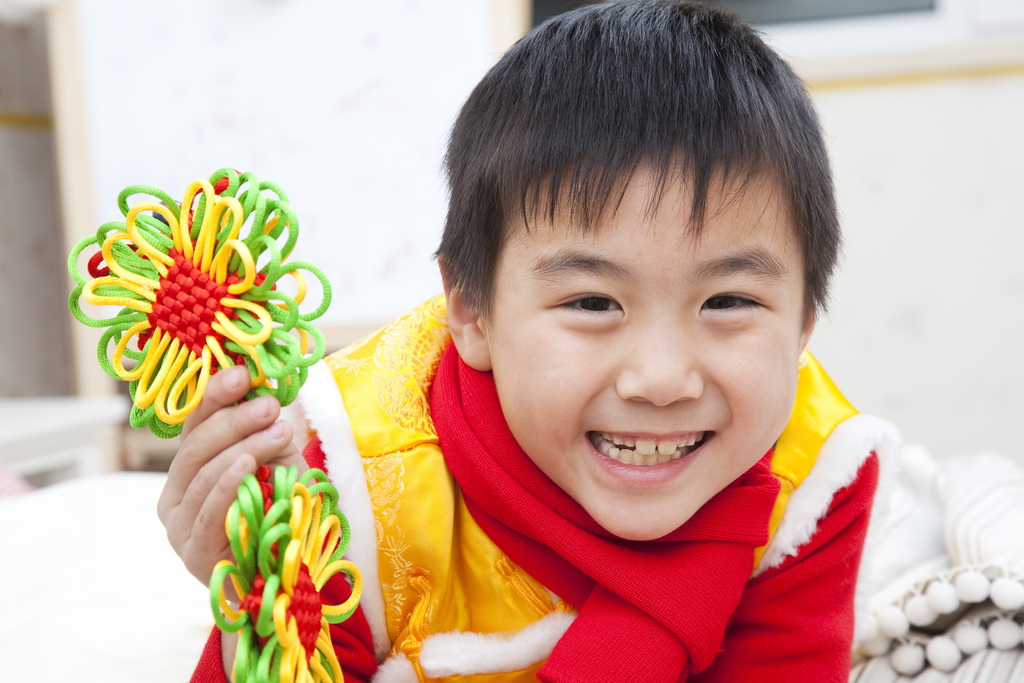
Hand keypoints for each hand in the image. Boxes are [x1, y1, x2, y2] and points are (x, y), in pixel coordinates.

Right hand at [157, 364, 308, 588]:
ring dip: (243, 446)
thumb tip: (261, 388)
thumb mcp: (276, 460)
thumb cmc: (280, 509)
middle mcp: (173, 495)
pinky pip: (208, 511)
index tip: (242, 372)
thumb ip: (264, 431)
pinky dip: (228, 484)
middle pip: (196, 446)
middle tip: (270, 404)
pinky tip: (248, 464)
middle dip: (235, 420)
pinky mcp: (192, 553)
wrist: (290, 568)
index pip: (193, 424)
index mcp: (187, 468)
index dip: (214, 395)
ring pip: (203, 474)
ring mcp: (178, 526)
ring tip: (278, 430)